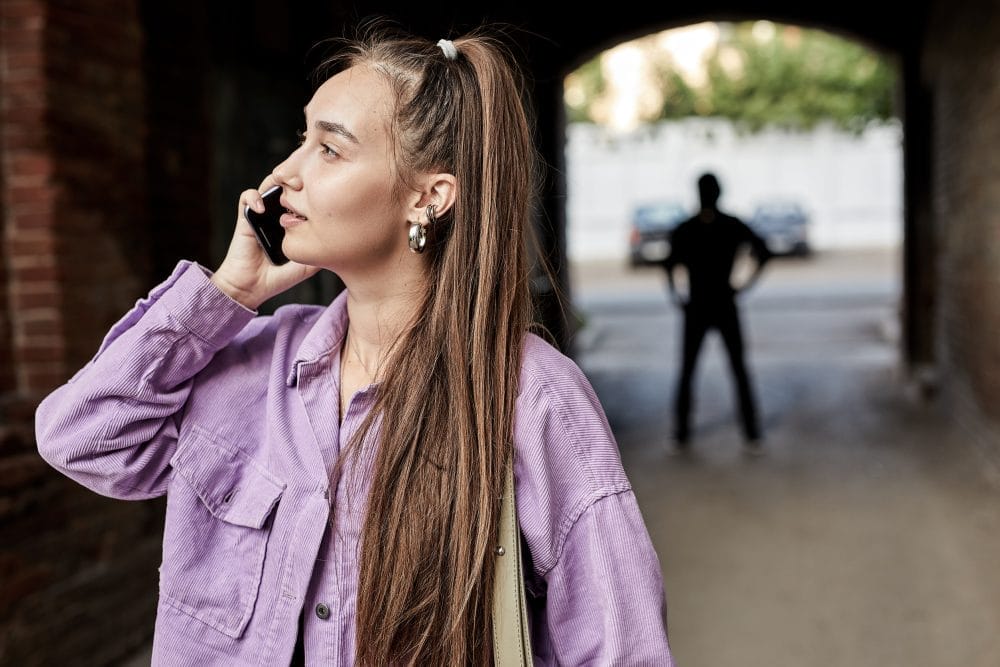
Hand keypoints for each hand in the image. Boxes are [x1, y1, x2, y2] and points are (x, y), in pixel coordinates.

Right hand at [210, 177, 318, 309]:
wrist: (251, 288)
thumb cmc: (278, 278)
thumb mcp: (307, 266)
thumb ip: (321, 252)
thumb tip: (342, 242)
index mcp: (292, 223)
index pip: (302, 199)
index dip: (311, 192)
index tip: (321, 194)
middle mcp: (277, 216)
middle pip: (288, 188)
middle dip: (297, 182)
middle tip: (307, 185)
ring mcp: (262, 215)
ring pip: (269, 186)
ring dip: (277, 183)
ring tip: (287, 190)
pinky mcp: (245, 218)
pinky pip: (247, 197)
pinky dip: (254, 197)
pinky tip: (262, 208)